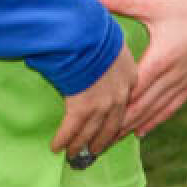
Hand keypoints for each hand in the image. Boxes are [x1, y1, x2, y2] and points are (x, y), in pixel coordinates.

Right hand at [51, 39, 135, 165]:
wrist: (88, 33)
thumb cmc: (98, 31)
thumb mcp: (113, 42)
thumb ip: (110, 56)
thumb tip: (100, 57)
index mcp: (131, 76)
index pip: (128, 104)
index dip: (119, 120)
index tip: (113, 131)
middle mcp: (121, 94)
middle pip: (112, 125)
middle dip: (101, 141)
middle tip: (93, 152)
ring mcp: (103, 103)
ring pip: (91, 131)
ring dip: (80, 145)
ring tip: (73, 155)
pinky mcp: (83, 107)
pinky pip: (71, 129)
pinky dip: (62, 139)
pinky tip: (55, 147)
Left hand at [96, 0, 186, 138]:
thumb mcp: (156, 4)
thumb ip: (123, 2)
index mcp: (161, 58)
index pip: (131, 90)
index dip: (111, 108)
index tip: (91, 120)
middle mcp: (172, 75)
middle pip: (140, 108)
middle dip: (117, 126)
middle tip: (94, 142)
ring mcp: (183, 81)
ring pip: (155, 112)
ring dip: (133, 127)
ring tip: (111, 142)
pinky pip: (172, 107)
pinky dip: (155, 121)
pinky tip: (141, 131)